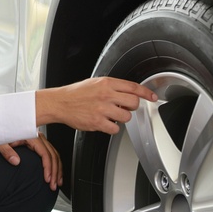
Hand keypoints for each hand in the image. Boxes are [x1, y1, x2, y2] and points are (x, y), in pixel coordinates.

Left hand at [0, 132, 62, 190]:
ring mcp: (38, 139)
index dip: (48, 167)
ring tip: (57, 182)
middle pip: (52, 155)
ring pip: (54, 154)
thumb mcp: (0, 142)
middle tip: (53, 185)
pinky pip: (50, 153)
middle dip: (55, 172)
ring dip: (57, 169)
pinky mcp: (37, 143)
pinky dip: (54, 164)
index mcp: (31, 136)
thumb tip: (15, 161)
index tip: (48, 179)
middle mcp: (37, 137)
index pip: (45, 153)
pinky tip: (55, 173)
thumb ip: (7, 151)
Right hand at [36, 77, 157, 134]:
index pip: (133, 87)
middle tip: (123, 107)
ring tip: (110, 115)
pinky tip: (104, 122)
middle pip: (134, 103)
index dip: (146, 93)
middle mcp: (105, 95)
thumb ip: (112, 87)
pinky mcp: (97, 122)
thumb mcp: (95, 83)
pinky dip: (112, 127)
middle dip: (131, 107)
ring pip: (126, 117)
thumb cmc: (76, 94)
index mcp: (106, 83)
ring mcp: (102, 109)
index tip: (152, 97)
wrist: (60, 103)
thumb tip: (129, 93)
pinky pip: (115, 129)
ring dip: (120, 118)